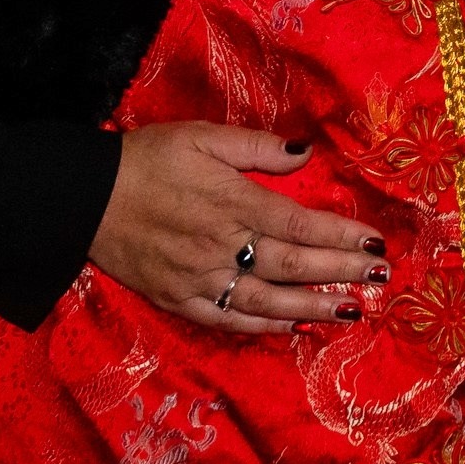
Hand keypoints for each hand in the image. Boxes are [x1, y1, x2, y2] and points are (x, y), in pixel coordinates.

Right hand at [92, 123, 391, 335]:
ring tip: (352, 310)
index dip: (341, 235)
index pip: (300, 223)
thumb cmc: (147, 159)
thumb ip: (255, 146)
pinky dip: (263, 327)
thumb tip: (305, 154)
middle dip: (342, 271)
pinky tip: (292, 327)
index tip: (375, 241)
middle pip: (293, 264)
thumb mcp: (201, 136)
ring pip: (267, 300)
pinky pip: (227, 320)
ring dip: (313, 307)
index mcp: (231, 202)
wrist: (83, 198)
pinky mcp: (177, 299)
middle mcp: (221, 245)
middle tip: (381, 277)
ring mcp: (199, 278)